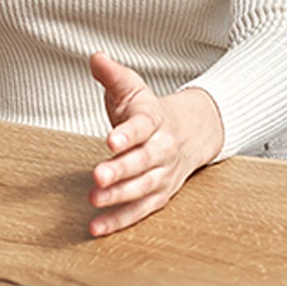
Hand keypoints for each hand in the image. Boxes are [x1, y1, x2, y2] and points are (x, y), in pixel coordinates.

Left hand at [86, 52, 223, 237]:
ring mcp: (163, 174)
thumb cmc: (149, 111)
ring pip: (143, 188)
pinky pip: (140, 210)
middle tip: (98, 175)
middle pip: (143, 161)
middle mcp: (162, 149)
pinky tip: (96, 228)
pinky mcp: (159, 195)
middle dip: (121, 170)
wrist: (191, 131)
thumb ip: (113, 75)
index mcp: (154, 121)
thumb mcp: (133, 88)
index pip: (142, 126)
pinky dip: (119, 220)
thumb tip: (96, 57)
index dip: (127, 133)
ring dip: (119, 196)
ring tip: (95, 199)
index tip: (110, 140)